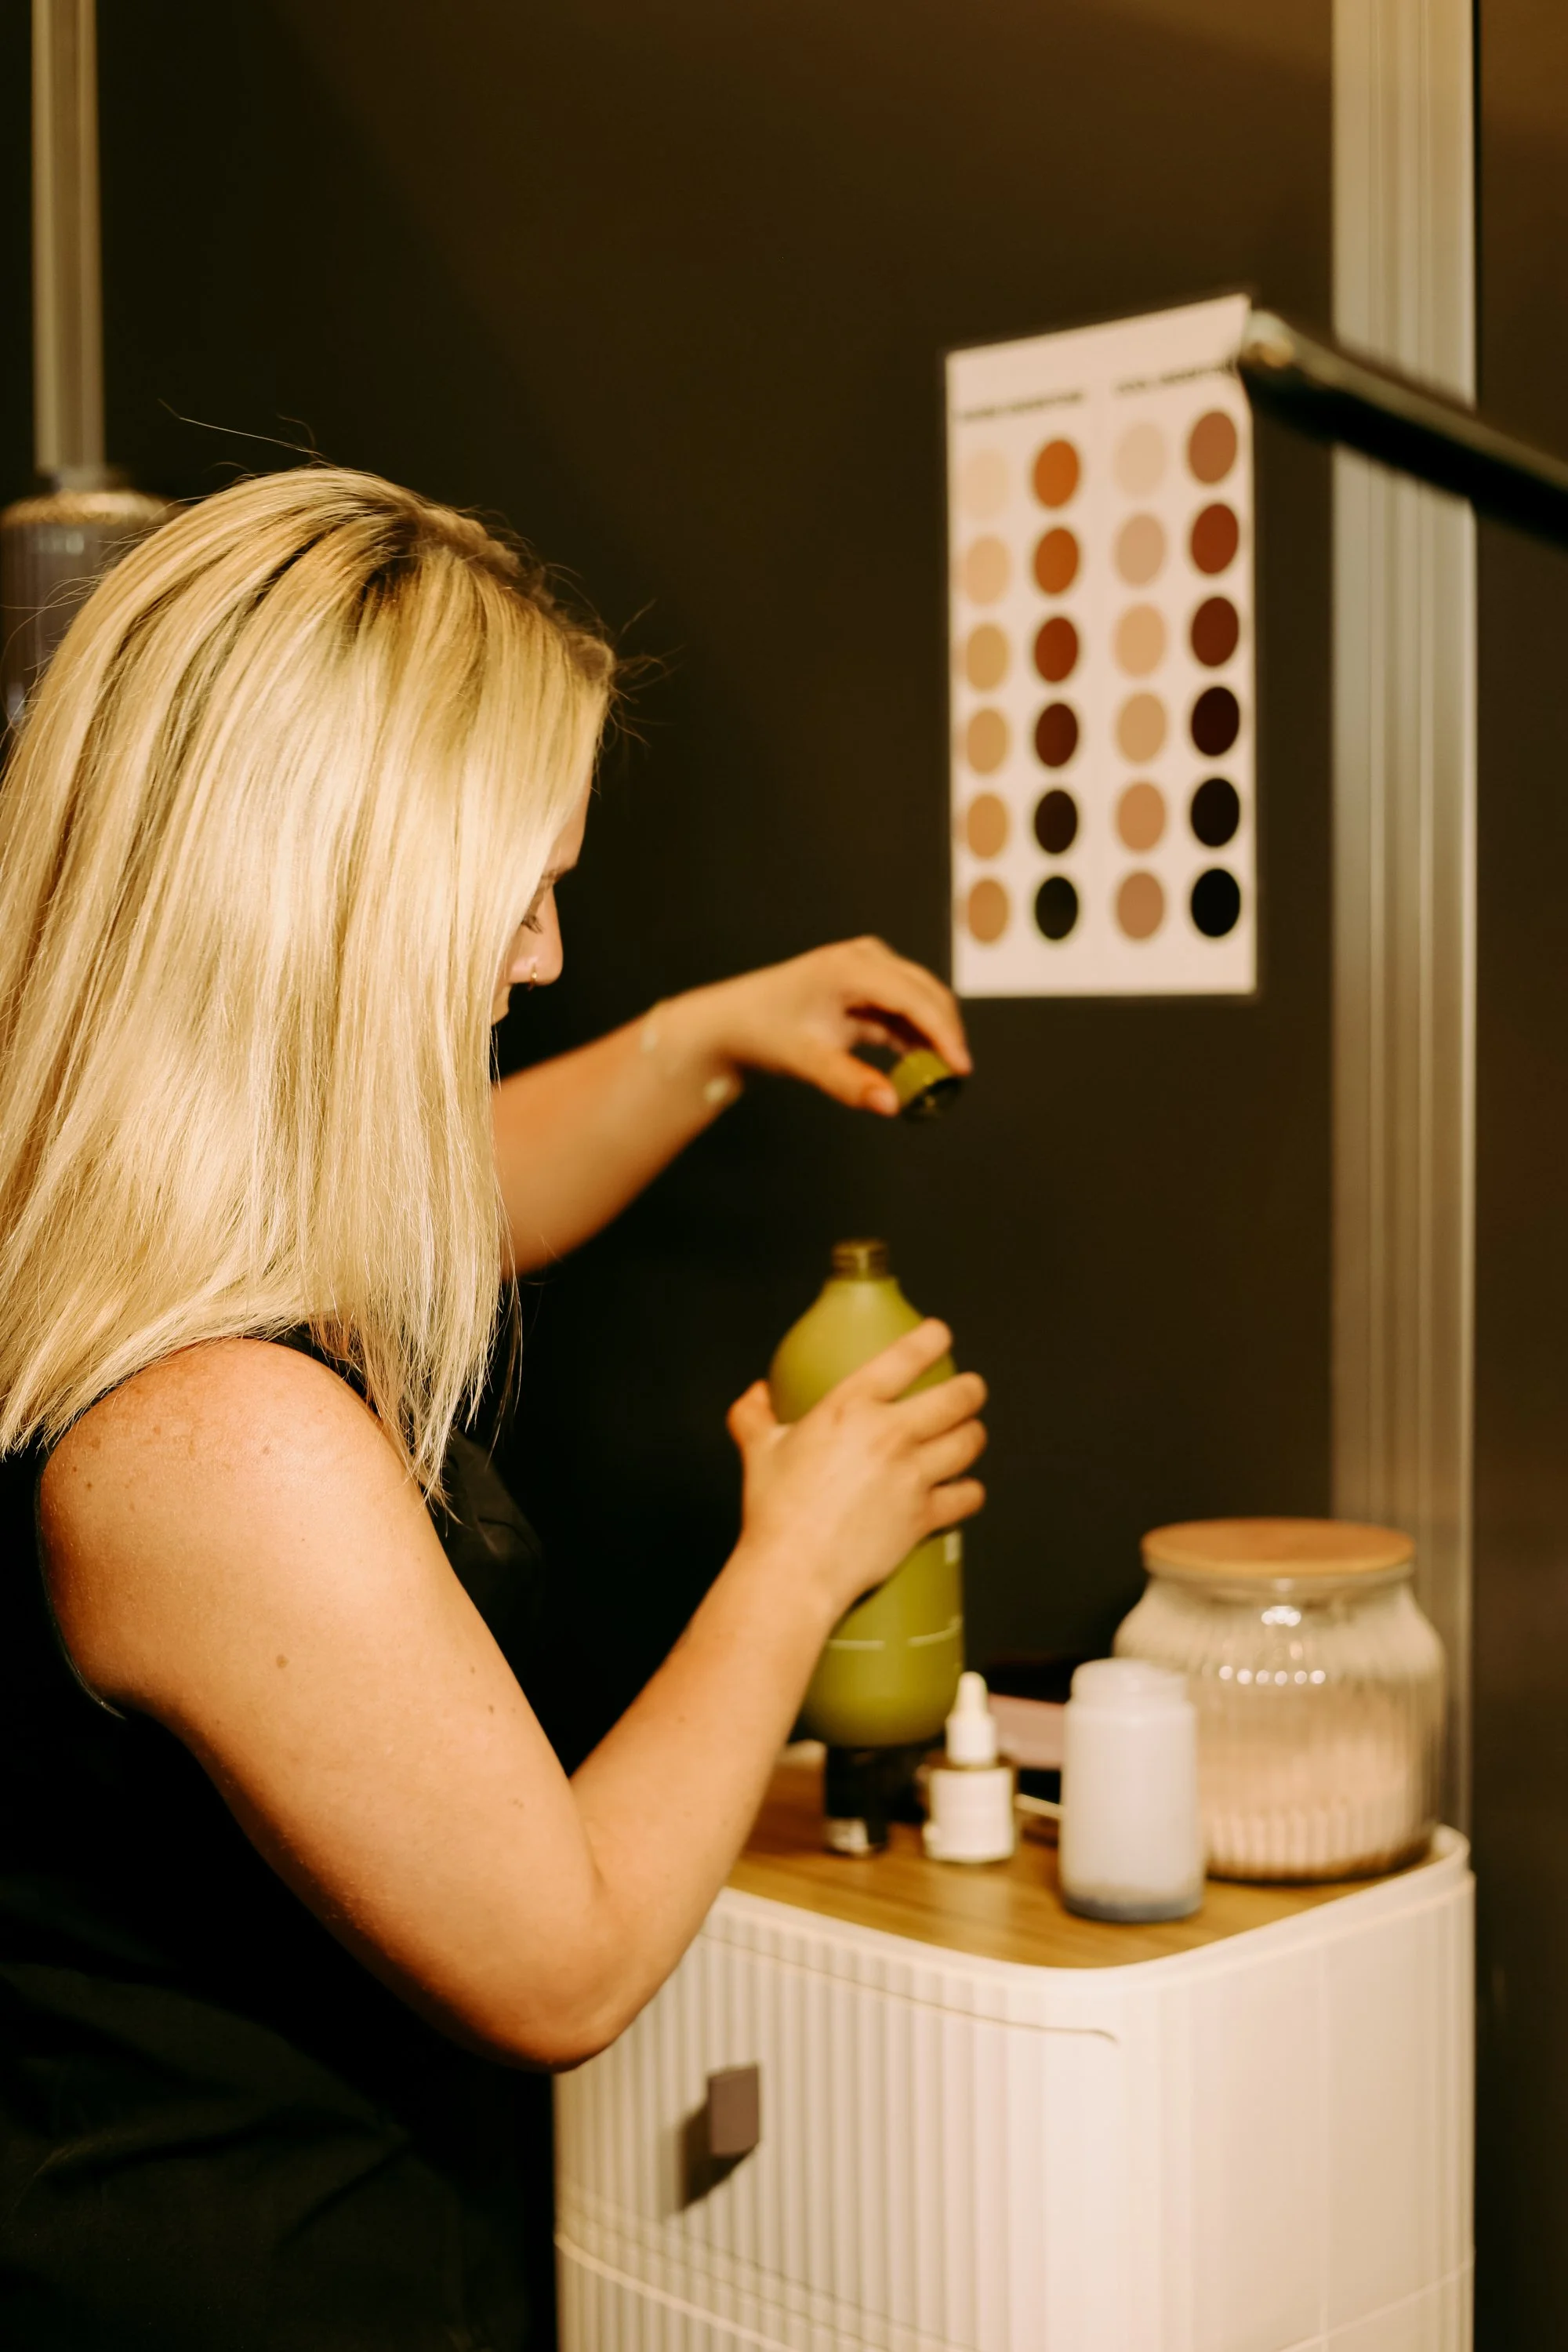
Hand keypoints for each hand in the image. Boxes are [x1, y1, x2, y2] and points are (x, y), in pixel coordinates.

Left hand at [676, 938, 971, 1116]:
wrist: (733, 1020)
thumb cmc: (763, 1031)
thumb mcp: (806, 1060)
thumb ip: (851, 1083)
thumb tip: (892, 1105)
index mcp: (849, 967)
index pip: (913, 996)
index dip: (944, 1032)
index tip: (961, 1068)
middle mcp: (864, 958)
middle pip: (925, 993)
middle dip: (945, 1034)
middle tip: (956, 1078)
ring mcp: (867, 967)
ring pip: (918, 1000)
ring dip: (931, 1037)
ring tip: (937, 1079)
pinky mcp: (866, 985)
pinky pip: (902, 1010)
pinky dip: (913, 1037)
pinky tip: (917, 1068)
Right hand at [726, 1320, 987, 1623]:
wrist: (795, 1569)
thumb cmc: (776, 1511)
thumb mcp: (758, 1451)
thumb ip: (754, 1415)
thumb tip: (755, 1395)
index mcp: (850, 1409)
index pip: (903, 1357)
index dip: (930, 1338)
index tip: (940, 1334)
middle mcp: (889, 1435)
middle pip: (956, 1398)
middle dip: (971, 1391)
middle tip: (970, 1391)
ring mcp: (912, 1475)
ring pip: (968, 1442)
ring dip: (973, 1436)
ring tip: (969, 1434)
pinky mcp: (924, 1515)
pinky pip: (967, 1496)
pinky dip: (970, 1492)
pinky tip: (965, 1490)